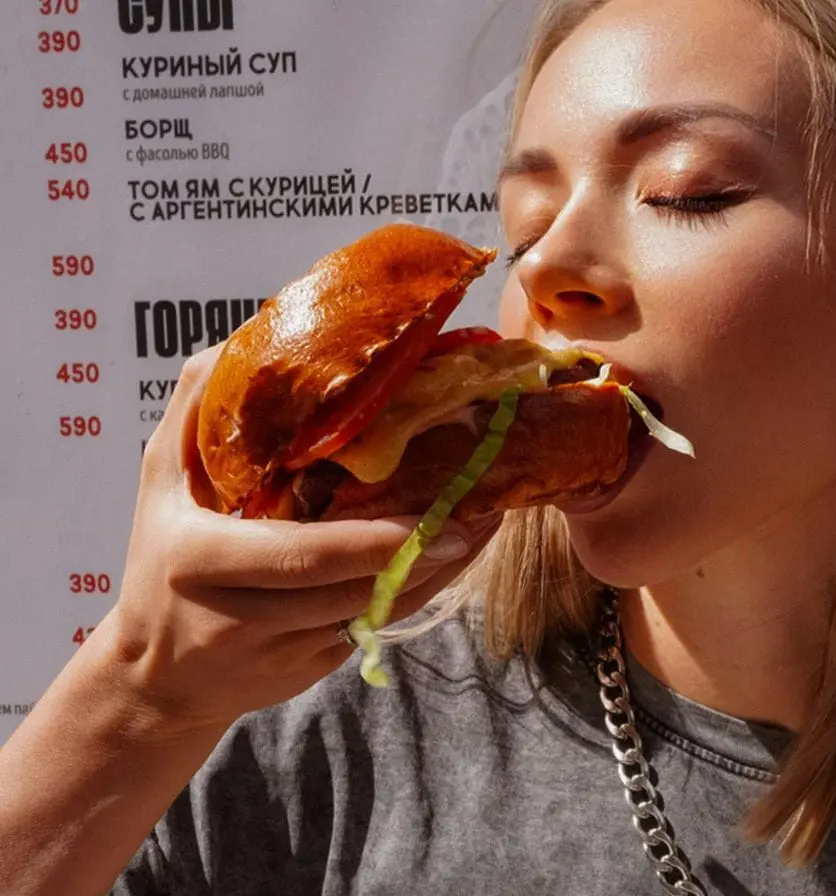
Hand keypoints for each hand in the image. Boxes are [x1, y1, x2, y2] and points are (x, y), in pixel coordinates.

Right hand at [92, 344, 497, 738]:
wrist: (156, 675)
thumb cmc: (161, 556)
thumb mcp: (161, 479)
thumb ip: (197, 408)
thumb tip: (254, 336)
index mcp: (202, 561)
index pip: (302, 556)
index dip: (372, 541)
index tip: (432, 517)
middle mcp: (240, 617)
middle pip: (349, 588)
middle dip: (423, 556)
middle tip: (478, 517)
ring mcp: (278, 653)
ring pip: (372, 612)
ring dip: (434, 574)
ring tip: (481, 528)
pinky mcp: (308, 672)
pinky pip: (371, 627)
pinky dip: (413, 593)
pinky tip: (451, 559)